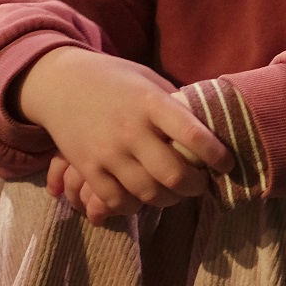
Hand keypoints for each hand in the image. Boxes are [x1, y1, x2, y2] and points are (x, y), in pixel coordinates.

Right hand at [17, 46, 233, 218]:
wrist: (57, 82)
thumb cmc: (113, 79)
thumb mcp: (147, 79)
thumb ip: (174, 104)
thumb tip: (209, 129)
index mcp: (151, 103)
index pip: (193, 135)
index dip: (216, 155)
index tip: (228, 164)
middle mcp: (130, 129)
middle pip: (174, 176)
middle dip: (196, 187)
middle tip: (200, 185)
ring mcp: (107, 151)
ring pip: (149, 194)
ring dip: (169, 200)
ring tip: (174, 193)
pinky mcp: (87, 167)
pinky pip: (117, 201)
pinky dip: (135, 206)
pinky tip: (141, 197)